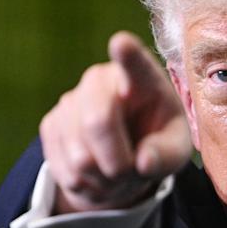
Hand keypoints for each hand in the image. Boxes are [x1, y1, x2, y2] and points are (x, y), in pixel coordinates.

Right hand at [39, 31, 192, 213]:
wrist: (124, 155)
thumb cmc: (157, 143)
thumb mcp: (175, 151)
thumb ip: (167, 155)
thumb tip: (144, 162)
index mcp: (142, 79)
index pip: (135, 64)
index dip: (127, 54)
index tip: (121, 43)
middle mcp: (101, 79)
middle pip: (98, 122)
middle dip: (118, 162)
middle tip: (132, 172)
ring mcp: (71, 100)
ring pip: (80, 156)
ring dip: (104, 179)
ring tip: (118, 173)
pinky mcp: (51, 124)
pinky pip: (64, 169)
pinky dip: (85, 184)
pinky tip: (96, 173)